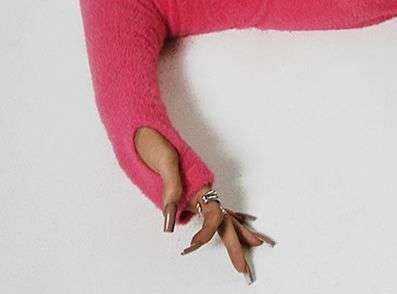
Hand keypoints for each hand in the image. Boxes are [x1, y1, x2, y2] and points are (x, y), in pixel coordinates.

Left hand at [134, 127, 275, 282]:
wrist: (142, 126)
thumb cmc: (152, 142)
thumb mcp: (162, 163)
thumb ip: (171, 192)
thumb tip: (170, 225)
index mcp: (199, 181)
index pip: (211, 216)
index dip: (205, 234)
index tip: (189, 247)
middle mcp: (202, 186)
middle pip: (224, 220)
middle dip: (237, 243)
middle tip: (244, 270)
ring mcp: (196, 187)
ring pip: (222, 215)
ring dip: (237, 232)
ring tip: (254, 244)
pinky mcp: (186, 188)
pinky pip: (210, 209)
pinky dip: (224, 220)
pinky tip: (235, 224)